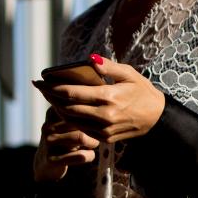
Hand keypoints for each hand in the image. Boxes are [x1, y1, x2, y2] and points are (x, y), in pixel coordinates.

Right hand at [31, 107, 99, 180]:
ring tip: (94, 143)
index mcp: (52, 113)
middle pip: (81, 121)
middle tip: (99, 134)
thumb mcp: (68, 123)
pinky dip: (90, 155)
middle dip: (94, 128)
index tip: (99, 121)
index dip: (92, 115)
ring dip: (93, 142)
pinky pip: (80, 156)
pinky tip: (89, 155)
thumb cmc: (65, 139)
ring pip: (81, 137)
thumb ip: (80, 114)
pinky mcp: (52, 159)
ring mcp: (48, 143)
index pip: (77, 108)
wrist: (47, 163)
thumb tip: (102, 106)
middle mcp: (48, 126)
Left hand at [34, 54, 165, 144]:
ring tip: (48, 96)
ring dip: (57, 108)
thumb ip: (109, 67)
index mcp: (108, 97)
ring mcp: (104, 129)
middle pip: (66, 107)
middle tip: (40, 87)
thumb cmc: (142, 91)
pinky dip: (69, 119)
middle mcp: (104, 115)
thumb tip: (91, 59)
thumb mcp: (129, 74)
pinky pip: (81, 128)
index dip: (52, 88)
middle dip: (50, 97)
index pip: (71, 93)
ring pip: (71, 120)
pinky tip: (63, 109)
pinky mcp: (105, 138)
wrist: (158, 118)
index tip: (40, 81)